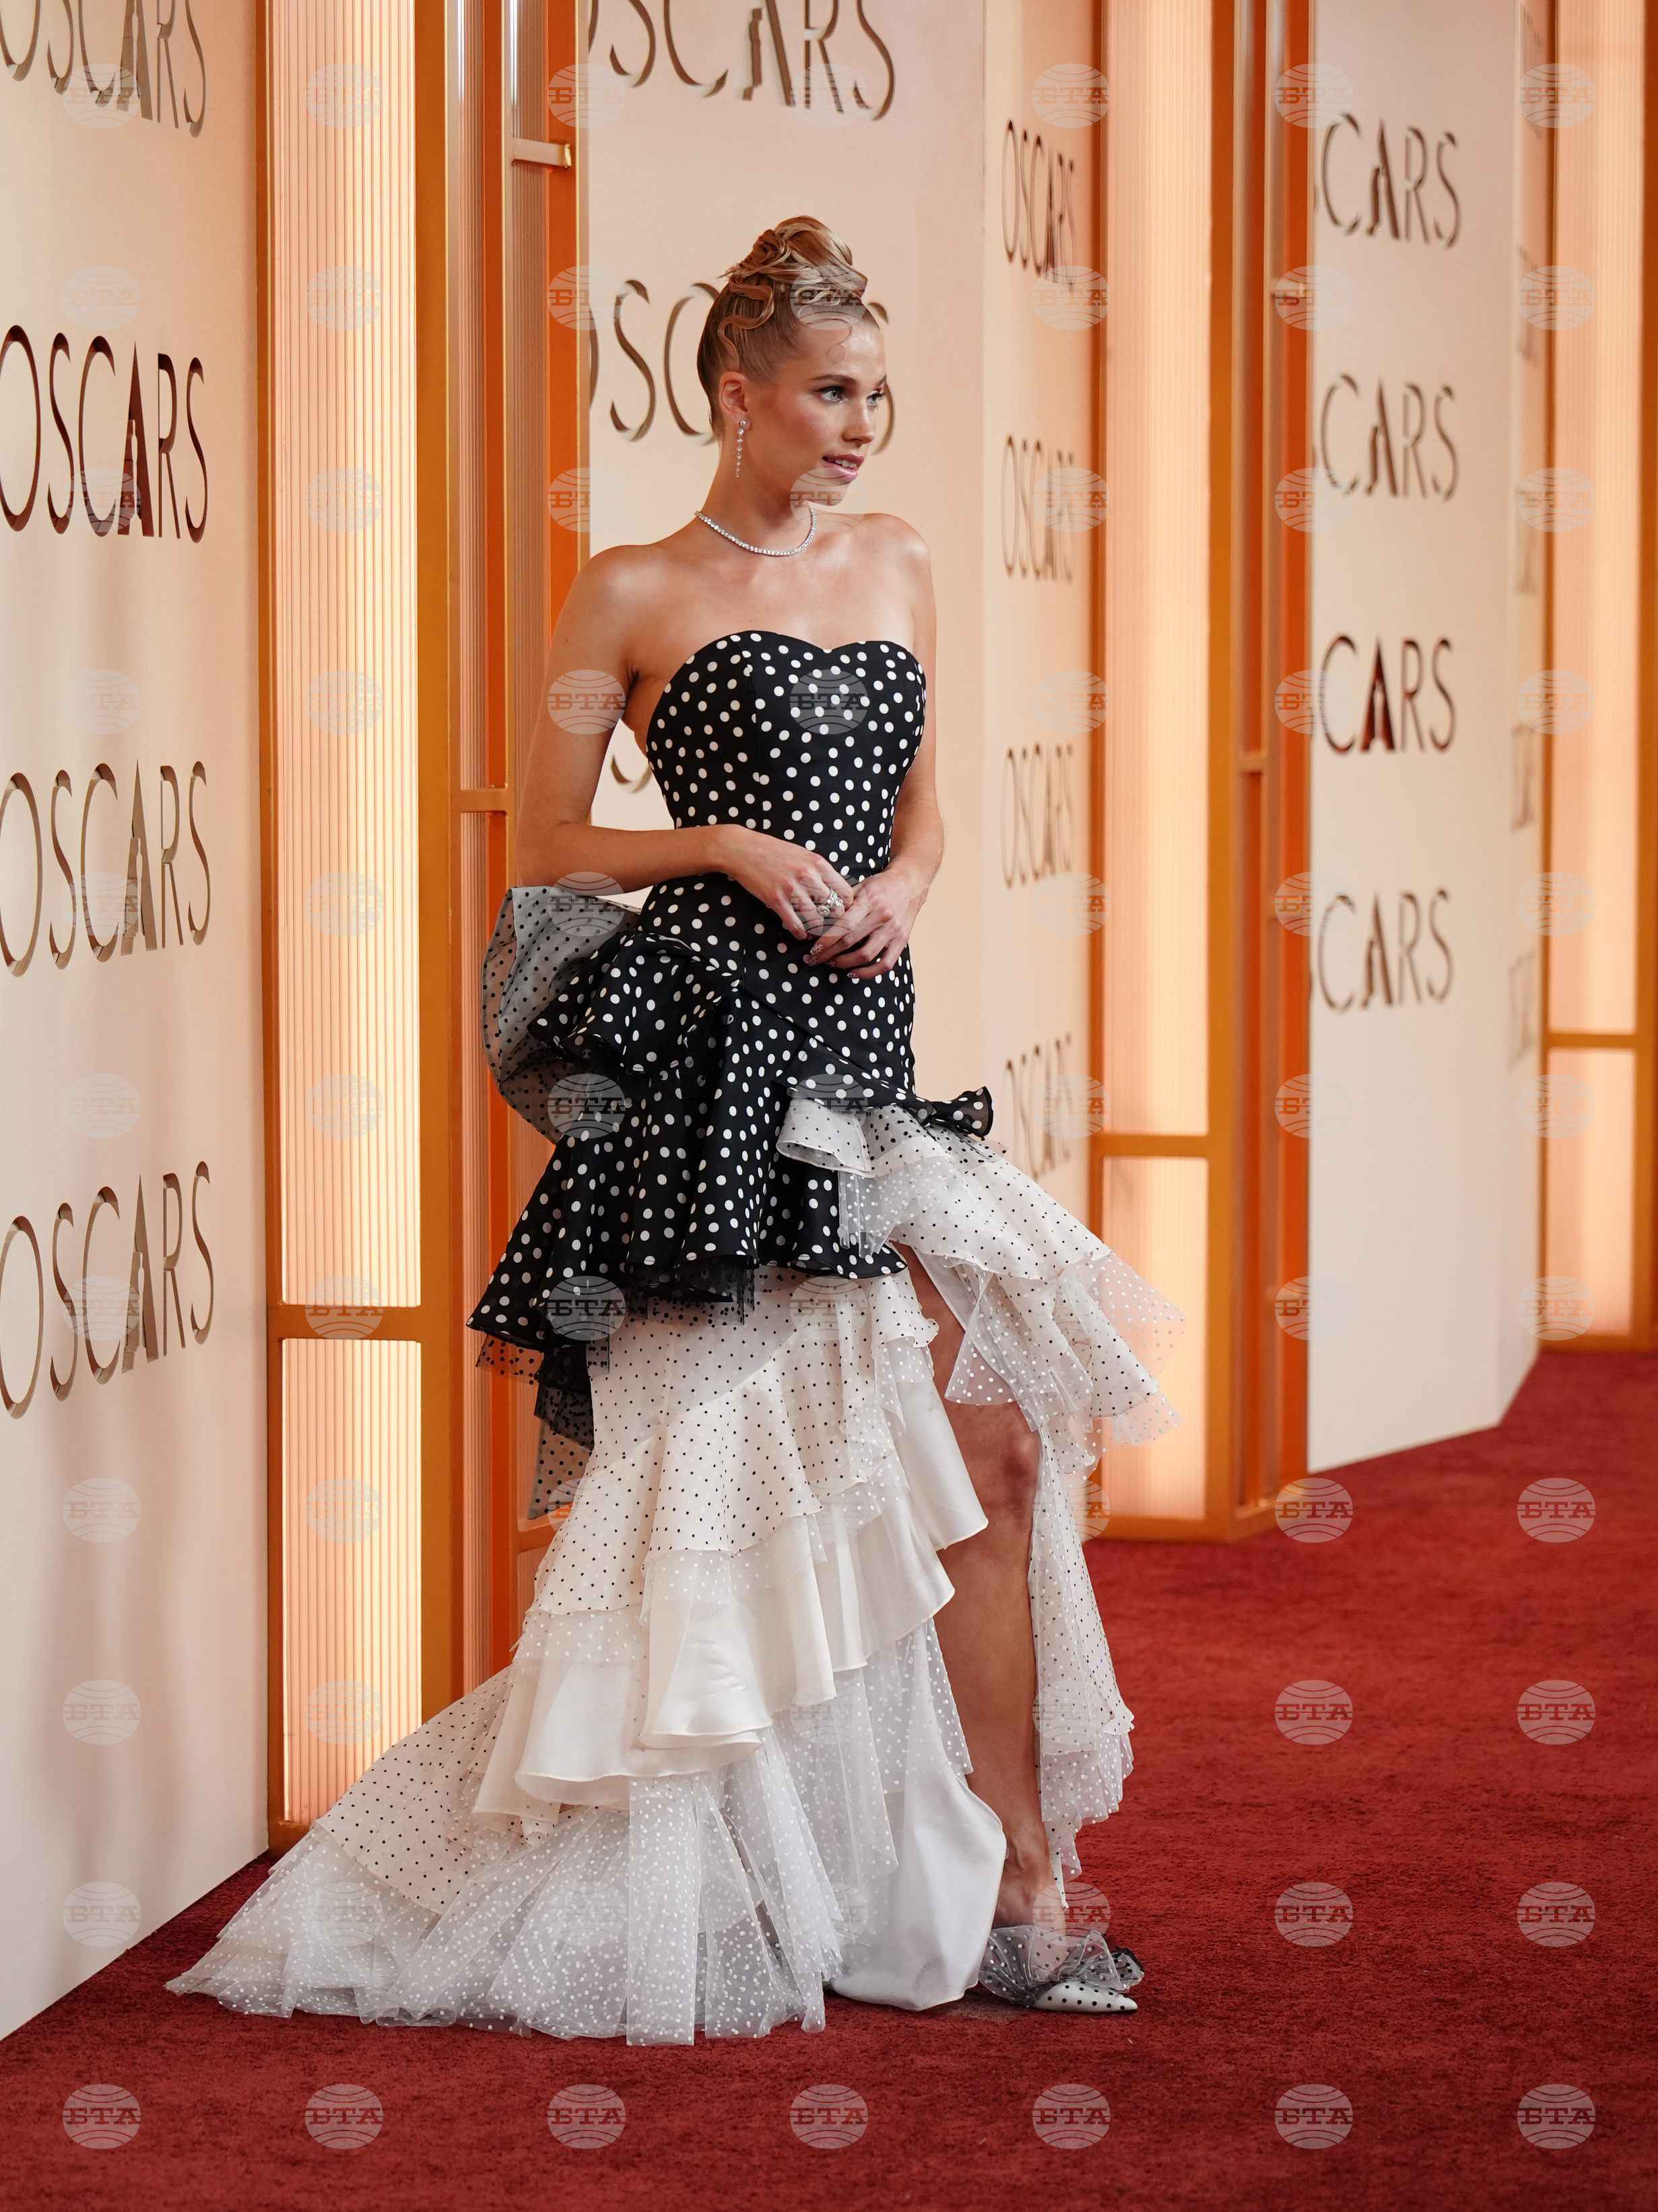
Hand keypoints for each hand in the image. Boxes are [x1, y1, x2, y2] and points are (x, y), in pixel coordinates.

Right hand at [710, 826, 855, 940]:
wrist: (743, 849)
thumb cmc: (773, 851)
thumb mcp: (802, 854)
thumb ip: (818, 870)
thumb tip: (834, 888)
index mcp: (818, 863)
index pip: (845, 891)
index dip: (846, 905)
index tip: (841, 912)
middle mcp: (808, 875)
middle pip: (834, 908)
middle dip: (834, 921)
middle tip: (831, 926)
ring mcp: (792, 888)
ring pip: (816, 919)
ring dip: (817, 930)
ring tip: (815, 933)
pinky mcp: (776, 899)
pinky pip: (795, 924)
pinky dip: (800, 933)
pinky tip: (800, 934)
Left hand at [803, 865, 923, 978]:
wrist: (909, 884)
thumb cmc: (880, 886)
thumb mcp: (859, 887)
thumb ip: (841, 904)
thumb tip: (819, 922)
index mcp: (869, 901)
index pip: (843, 925)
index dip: (826, 940)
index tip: (814, 949)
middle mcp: (882, 916)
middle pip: (850, 941)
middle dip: (829, 954)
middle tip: (815, 959)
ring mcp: (894, 930)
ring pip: (866, 955)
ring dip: (845, 963)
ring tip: (832, 963)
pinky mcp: (902, 940)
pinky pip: (885, 964)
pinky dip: (868, 973)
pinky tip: (854, 972)